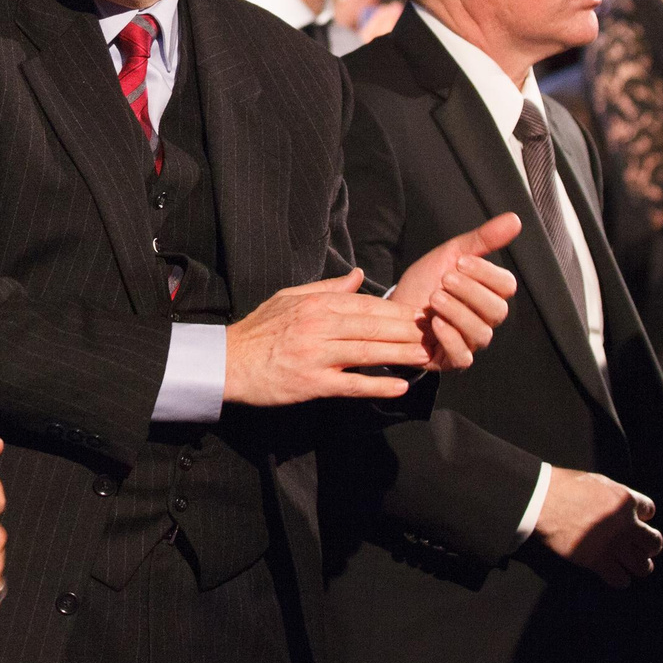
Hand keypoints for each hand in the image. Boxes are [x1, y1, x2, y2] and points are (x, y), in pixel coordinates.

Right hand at [222, 270, 427, 405]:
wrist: (227, 362)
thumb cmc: (259, 329)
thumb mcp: (289, 297)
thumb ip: (327, 287)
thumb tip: (359, 276)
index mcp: (316, 304)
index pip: (366, 305)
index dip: (397, 311)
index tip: (420, 315)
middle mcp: (319, 326)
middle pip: (373, 327)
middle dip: (408, 331)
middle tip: (435, 334)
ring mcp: (316, 355)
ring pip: (368, 352)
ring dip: (401, 355)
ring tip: (427, 357)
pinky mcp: (312, 383)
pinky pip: (351, 384)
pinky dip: (377, 385)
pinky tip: (400, 386)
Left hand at [389, 213, 520, 368]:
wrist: (392, 306)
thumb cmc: (425, 281)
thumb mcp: (450, 254)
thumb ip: (483, 239)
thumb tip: (514, 219)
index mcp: (489, 293)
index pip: (506, 286)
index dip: (485, 273)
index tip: (460, 262)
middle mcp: (484, 319)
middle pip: (497, 310)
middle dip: (470, 292)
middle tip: (445, 279)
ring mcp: (469, 341)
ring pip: (481, 333)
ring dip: (457, 313)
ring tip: (434, 299)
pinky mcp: (451, 359)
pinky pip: (463, 357)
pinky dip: (450, 339)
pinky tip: (434, 323)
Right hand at [534, 467, 662, 589]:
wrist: (543, 501)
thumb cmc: (564, 487)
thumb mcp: (598, 482)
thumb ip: (615, 495)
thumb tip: (621, 505)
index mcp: (626, 500)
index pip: (650, 510)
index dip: (643, 516)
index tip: (636, 520)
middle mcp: (626, 525)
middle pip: (655, 542)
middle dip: (650, 545)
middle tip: (639, 546)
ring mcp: (613, 545)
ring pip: (644, 566)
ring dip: (639, 565)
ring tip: (630, 562)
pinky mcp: (597, 562)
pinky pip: (621, 580)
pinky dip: (619, 579)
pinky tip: (613, 572)